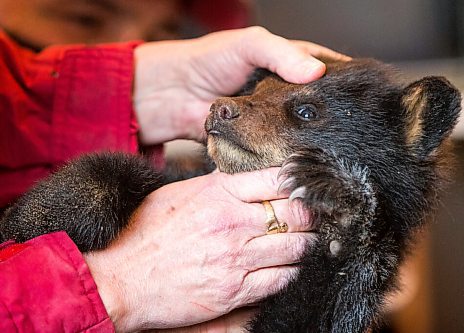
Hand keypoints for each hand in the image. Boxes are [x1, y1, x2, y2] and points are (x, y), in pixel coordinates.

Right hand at [84, 168, 313, 331]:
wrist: (121, 278)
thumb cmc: (146, 232)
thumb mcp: (181, 193)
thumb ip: (218, 184)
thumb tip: (248, 177)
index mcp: (219, 192)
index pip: (279, 179)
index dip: (300, 182)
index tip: (305, 186)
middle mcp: (232, 222)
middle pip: (298, 213)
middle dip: (312, 214)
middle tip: (315, 215)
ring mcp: (236, 258)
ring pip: (298, 247)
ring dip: (308, 244)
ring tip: (307, 240)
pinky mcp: (235, 291)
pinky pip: (283, 279)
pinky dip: (294, 271)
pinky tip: (290, 265)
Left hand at [133, 26, 349, 143]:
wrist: (170, 94)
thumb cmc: (208, 60)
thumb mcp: (250, 45)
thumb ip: (282, 55)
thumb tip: (317, 72)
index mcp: (289, 67)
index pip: (327, 74)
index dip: (346, 86)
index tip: (365, 101)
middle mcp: (285, 97)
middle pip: (316, 110)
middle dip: (332, 122)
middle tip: (354, 136)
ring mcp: (272, 123)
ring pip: (300, 135)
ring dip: (312, 144)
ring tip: (336, 155)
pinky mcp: (257, 145)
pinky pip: (277, 152)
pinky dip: (287, 158)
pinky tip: (301, 164)